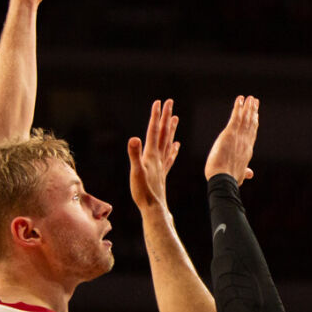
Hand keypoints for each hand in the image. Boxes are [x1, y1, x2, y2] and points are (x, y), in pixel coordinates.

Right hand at [127, 98, 179, 212]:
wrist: (153, 208)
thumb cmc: (143, 192)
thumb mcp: (136, 172)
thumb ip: (135, 155)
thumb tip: (134, 138)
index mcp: (151, 155)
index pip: (153, 131)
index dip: (155, 116)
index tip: (159, 102)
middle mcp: (158, 157)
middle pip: (163, 133)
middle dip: (165, 117)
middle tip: (170, 102)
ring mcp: (161, 165)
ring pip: (168, 143)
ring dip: (170, 130)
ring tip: (175, 118)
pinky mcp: (162, 173)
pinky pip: (169, 157)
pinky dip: (173, 149)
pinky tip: (177, 145)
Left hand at [204, 95, 258, 184]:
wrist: (223, 180)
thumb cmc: (229, 180)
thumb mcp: (240, 176)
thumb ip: (245, 172)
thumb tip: (250, 173)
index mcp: (247, 151)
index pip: (251, 134)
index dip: (254, 124)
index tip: (256, 116)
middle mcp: (245, 142)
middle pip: (251, 124)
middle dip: (253, 112)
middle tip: (255, 102)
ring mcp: (239, 137)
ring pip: (245, 119)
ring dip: (248, 107)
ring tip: (251, 98)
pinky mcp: (230, 134)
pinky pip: (235, 117)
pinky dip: (238, 108)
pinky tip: (240, 99)